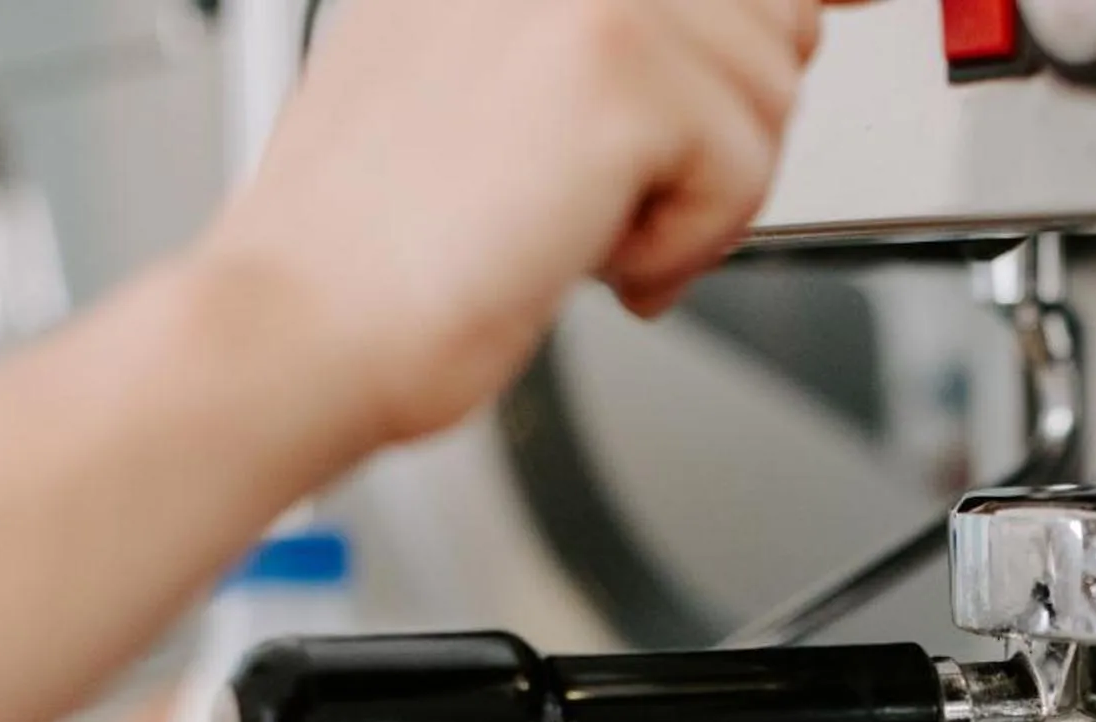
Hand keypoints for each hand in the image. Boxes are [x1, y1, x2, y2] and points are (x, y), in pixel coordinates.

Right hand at [197, 0, 838, 451]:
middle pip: (769, 15)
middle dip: (723, 132)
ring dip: (700, 196)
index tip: (790, 41)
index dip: (760, 27)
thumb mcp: (491, 74)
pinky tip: (587, 248)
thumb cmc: (382, 235)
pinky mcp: (617, 65)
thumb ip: (615, 33)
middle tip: (618, 192)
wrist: (305, 318)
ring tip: (584, 223)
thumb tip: (784, 16)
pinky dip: (687, 243)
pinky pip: (745, 164)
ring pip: (769, 91)